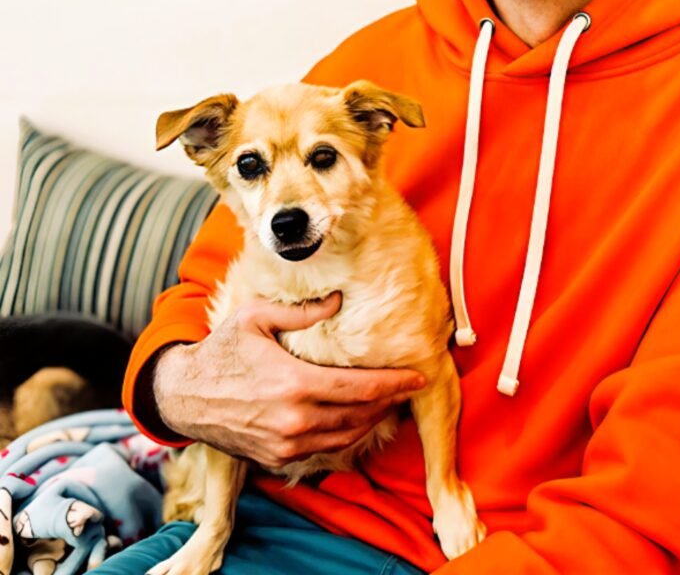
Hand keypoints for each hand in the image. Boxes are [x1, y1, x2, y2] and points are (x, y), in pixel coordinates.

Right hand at [151, 293, 425, 468]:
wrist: (182, 396)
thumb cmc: (221, 351)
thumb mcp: (256, 317)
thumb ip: (302, 312)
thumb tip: (339, 300)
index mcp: (292, 384)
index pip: (359, 389)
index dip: (393, 384)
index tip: (417, 377)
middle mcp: (293, 421)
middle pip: (359, 415)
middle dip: (390, 401)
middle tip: (409, 386)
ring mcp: (285, 445)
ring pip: (345, 437)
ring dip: (372, 420)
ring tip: (389, 401)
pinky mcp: (276, 458)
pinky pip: (324, 449)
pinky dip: (347, 435)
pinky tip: (357, 418)